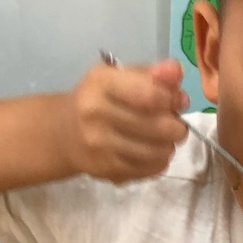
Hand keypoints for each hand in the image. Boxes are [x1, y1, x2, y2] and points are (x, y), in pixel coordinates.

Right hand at [61, 59, 188, 182]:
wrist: (65, 132)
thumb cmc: (102, 97)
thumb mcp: (122, 76)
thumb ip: (153, 73)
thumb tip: (176, 72)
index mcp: (102, 83)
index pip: (149, 95)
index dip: (172, 100)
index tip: (176, 101)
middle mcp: (96, 113)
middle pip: (159, 127)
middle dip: (177, 127)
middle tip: (175, 124)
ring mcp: (99, 145)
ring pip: (158, 152)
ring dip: (169, 146)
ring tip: (164, 139)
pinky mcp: (105, 169)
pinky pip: (150, 169)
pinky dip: (159, 161)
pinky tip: (152, 152)